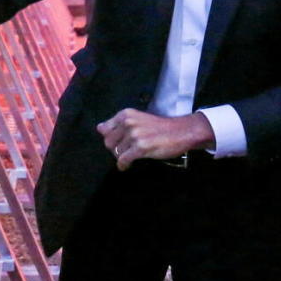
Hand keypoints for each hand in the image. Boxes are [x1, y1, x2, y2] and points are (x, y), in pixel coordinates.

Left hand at [96, 108, 213, 170]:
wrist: (181, 132)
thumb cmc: (160, 127)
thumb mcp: (137, 119)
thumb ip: (118, 124)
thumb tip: (99, 128)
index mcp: (126, 114)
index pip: (104, 129)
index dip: (111, 139)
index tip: (118, 142)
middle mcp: (128, 122)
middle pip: (108, 142)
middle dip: (115, 149)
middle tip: (126, 151)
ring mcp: (134, 135)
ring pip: (116, 152)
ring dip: (122, 157)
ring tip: (132, 155)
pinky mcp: (140, 147)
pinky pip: (123, 160)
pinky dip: (123, 165)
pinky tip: (127, 165)